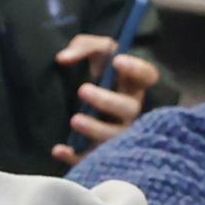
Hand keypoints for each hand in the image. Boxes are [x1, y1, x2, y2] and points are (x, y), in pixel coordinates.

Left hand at [50, 39, 157, 164]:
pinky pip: (92, 156)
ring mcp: (118, 131)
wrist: (84, 94)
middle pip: (128, 109)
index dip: (136, 69)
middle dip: (106, 101)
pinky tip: (58, 149)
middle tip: (82, 90)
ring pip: (114, 136)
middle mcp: (130, 108)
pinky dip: (75, 156)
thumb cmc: (97, 71)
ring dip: (95, 129)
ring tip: (75, 119)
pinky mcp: (102, 149)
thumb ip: (82, 47)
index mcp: (133, 83)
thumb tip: (62, 59)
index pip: (147, 75)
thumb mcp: (94, 52)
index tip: (117, 61)